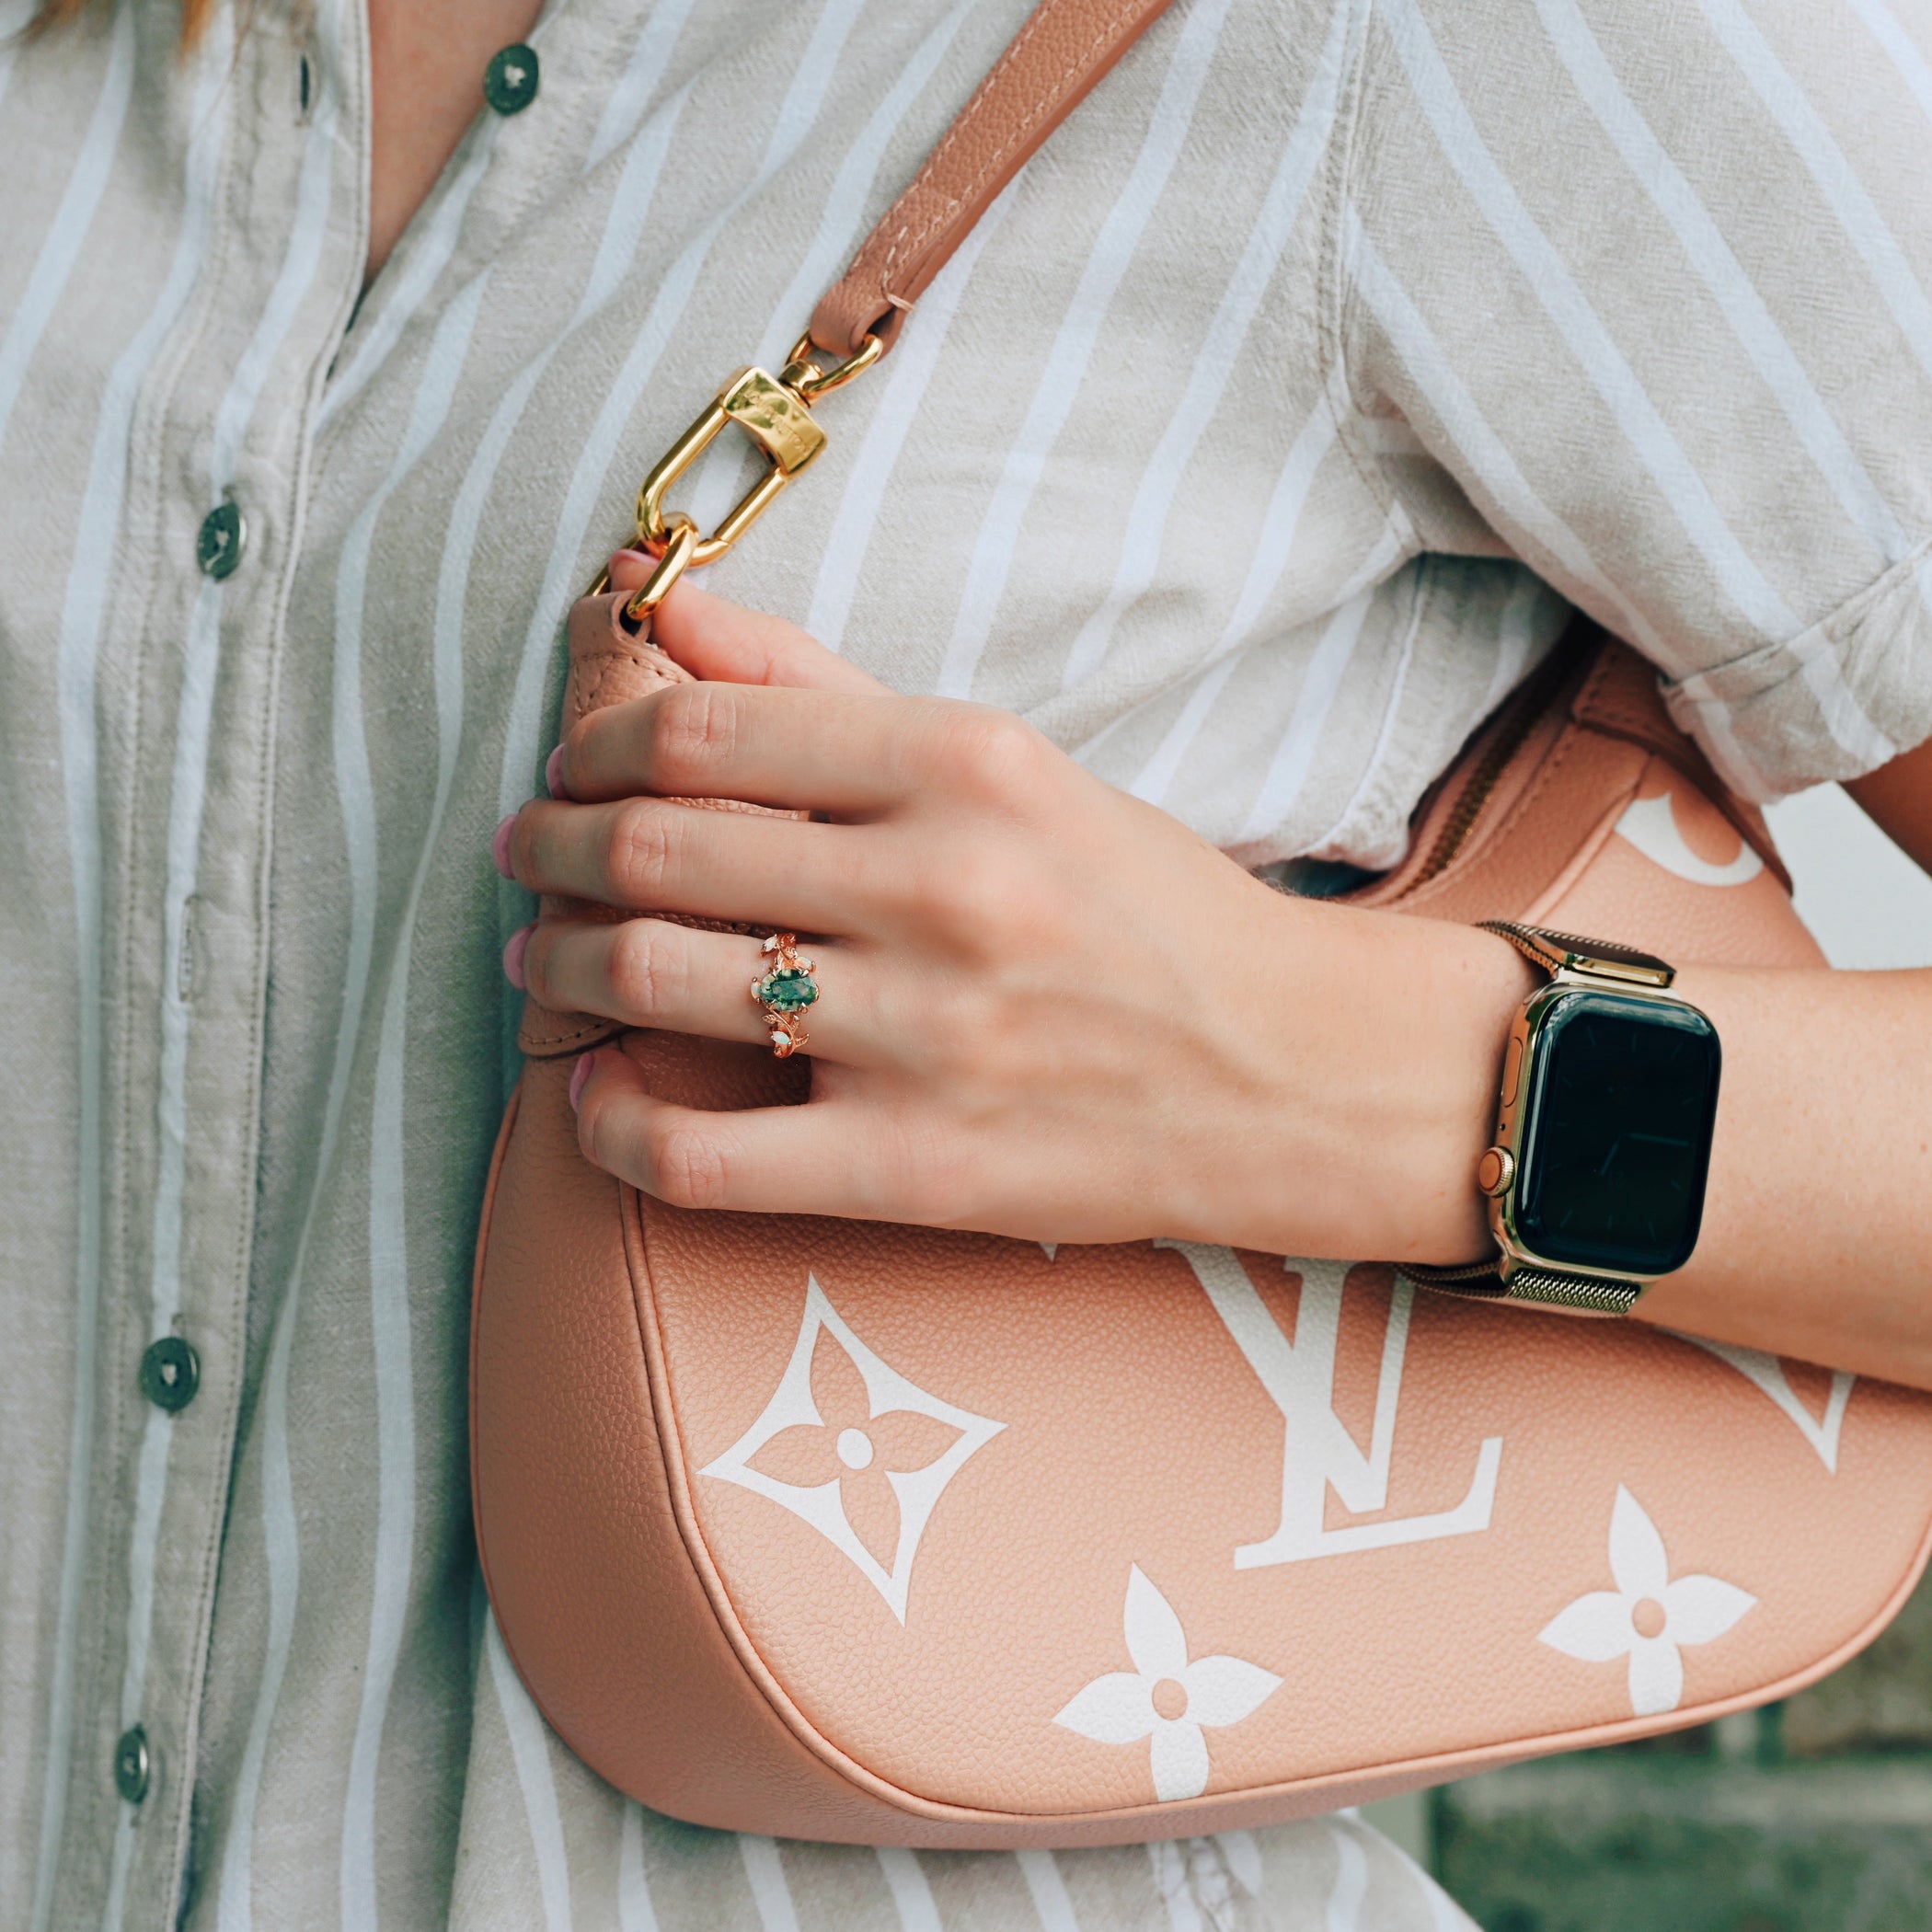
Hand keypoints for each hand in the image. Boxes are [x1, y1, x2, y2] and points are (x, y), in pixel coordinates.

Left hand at [496, 558, 1524, 1259]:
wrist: (1291, 1073)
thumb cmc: (1149, 910)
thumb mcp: (1017, 768)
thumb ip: (835, 687)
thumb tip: (678, 615)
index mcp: (969, 764)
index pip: (704, 729)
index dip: (594, 748)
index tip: (575, 770)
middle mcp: (943, 888)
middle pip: (656, 848)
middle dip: (549, 847)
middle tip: (529, 856)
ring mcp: (928, 1035)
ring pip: (656, 986)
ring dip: (561, 967)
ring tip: (544, 960)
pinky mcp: (919, 1167)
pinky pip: (702, 1156)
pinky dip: (613, 1128)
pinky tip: (598, 1098)